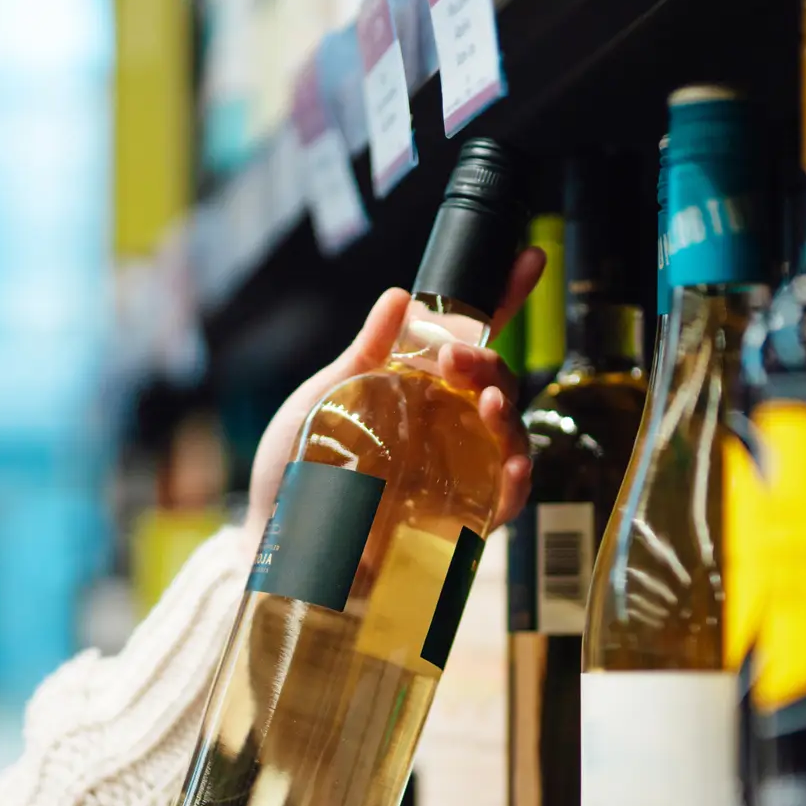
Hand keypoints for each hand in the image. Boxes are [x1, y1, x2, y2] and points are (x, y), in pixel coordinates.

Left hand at [243, 245, 550, 556]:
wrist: (277, 547)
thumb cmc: (296, 472)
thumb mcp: (322, 399)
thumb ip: (364, 354)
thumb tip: (401, 295)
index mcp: (415, 388)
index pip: (468, 339)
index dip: (501, 299)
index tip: (528, 258)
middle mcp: (444, 426)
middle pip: (491, 382)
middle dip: (487, 361)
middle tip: (456, 358)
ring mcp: (456, 471)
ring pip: (507, 434)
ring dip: (506, 412)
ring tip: (486, 400)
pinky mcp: (459, 521)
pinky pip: (504, 499)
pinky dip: (516, 479)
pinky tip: (514, 465)